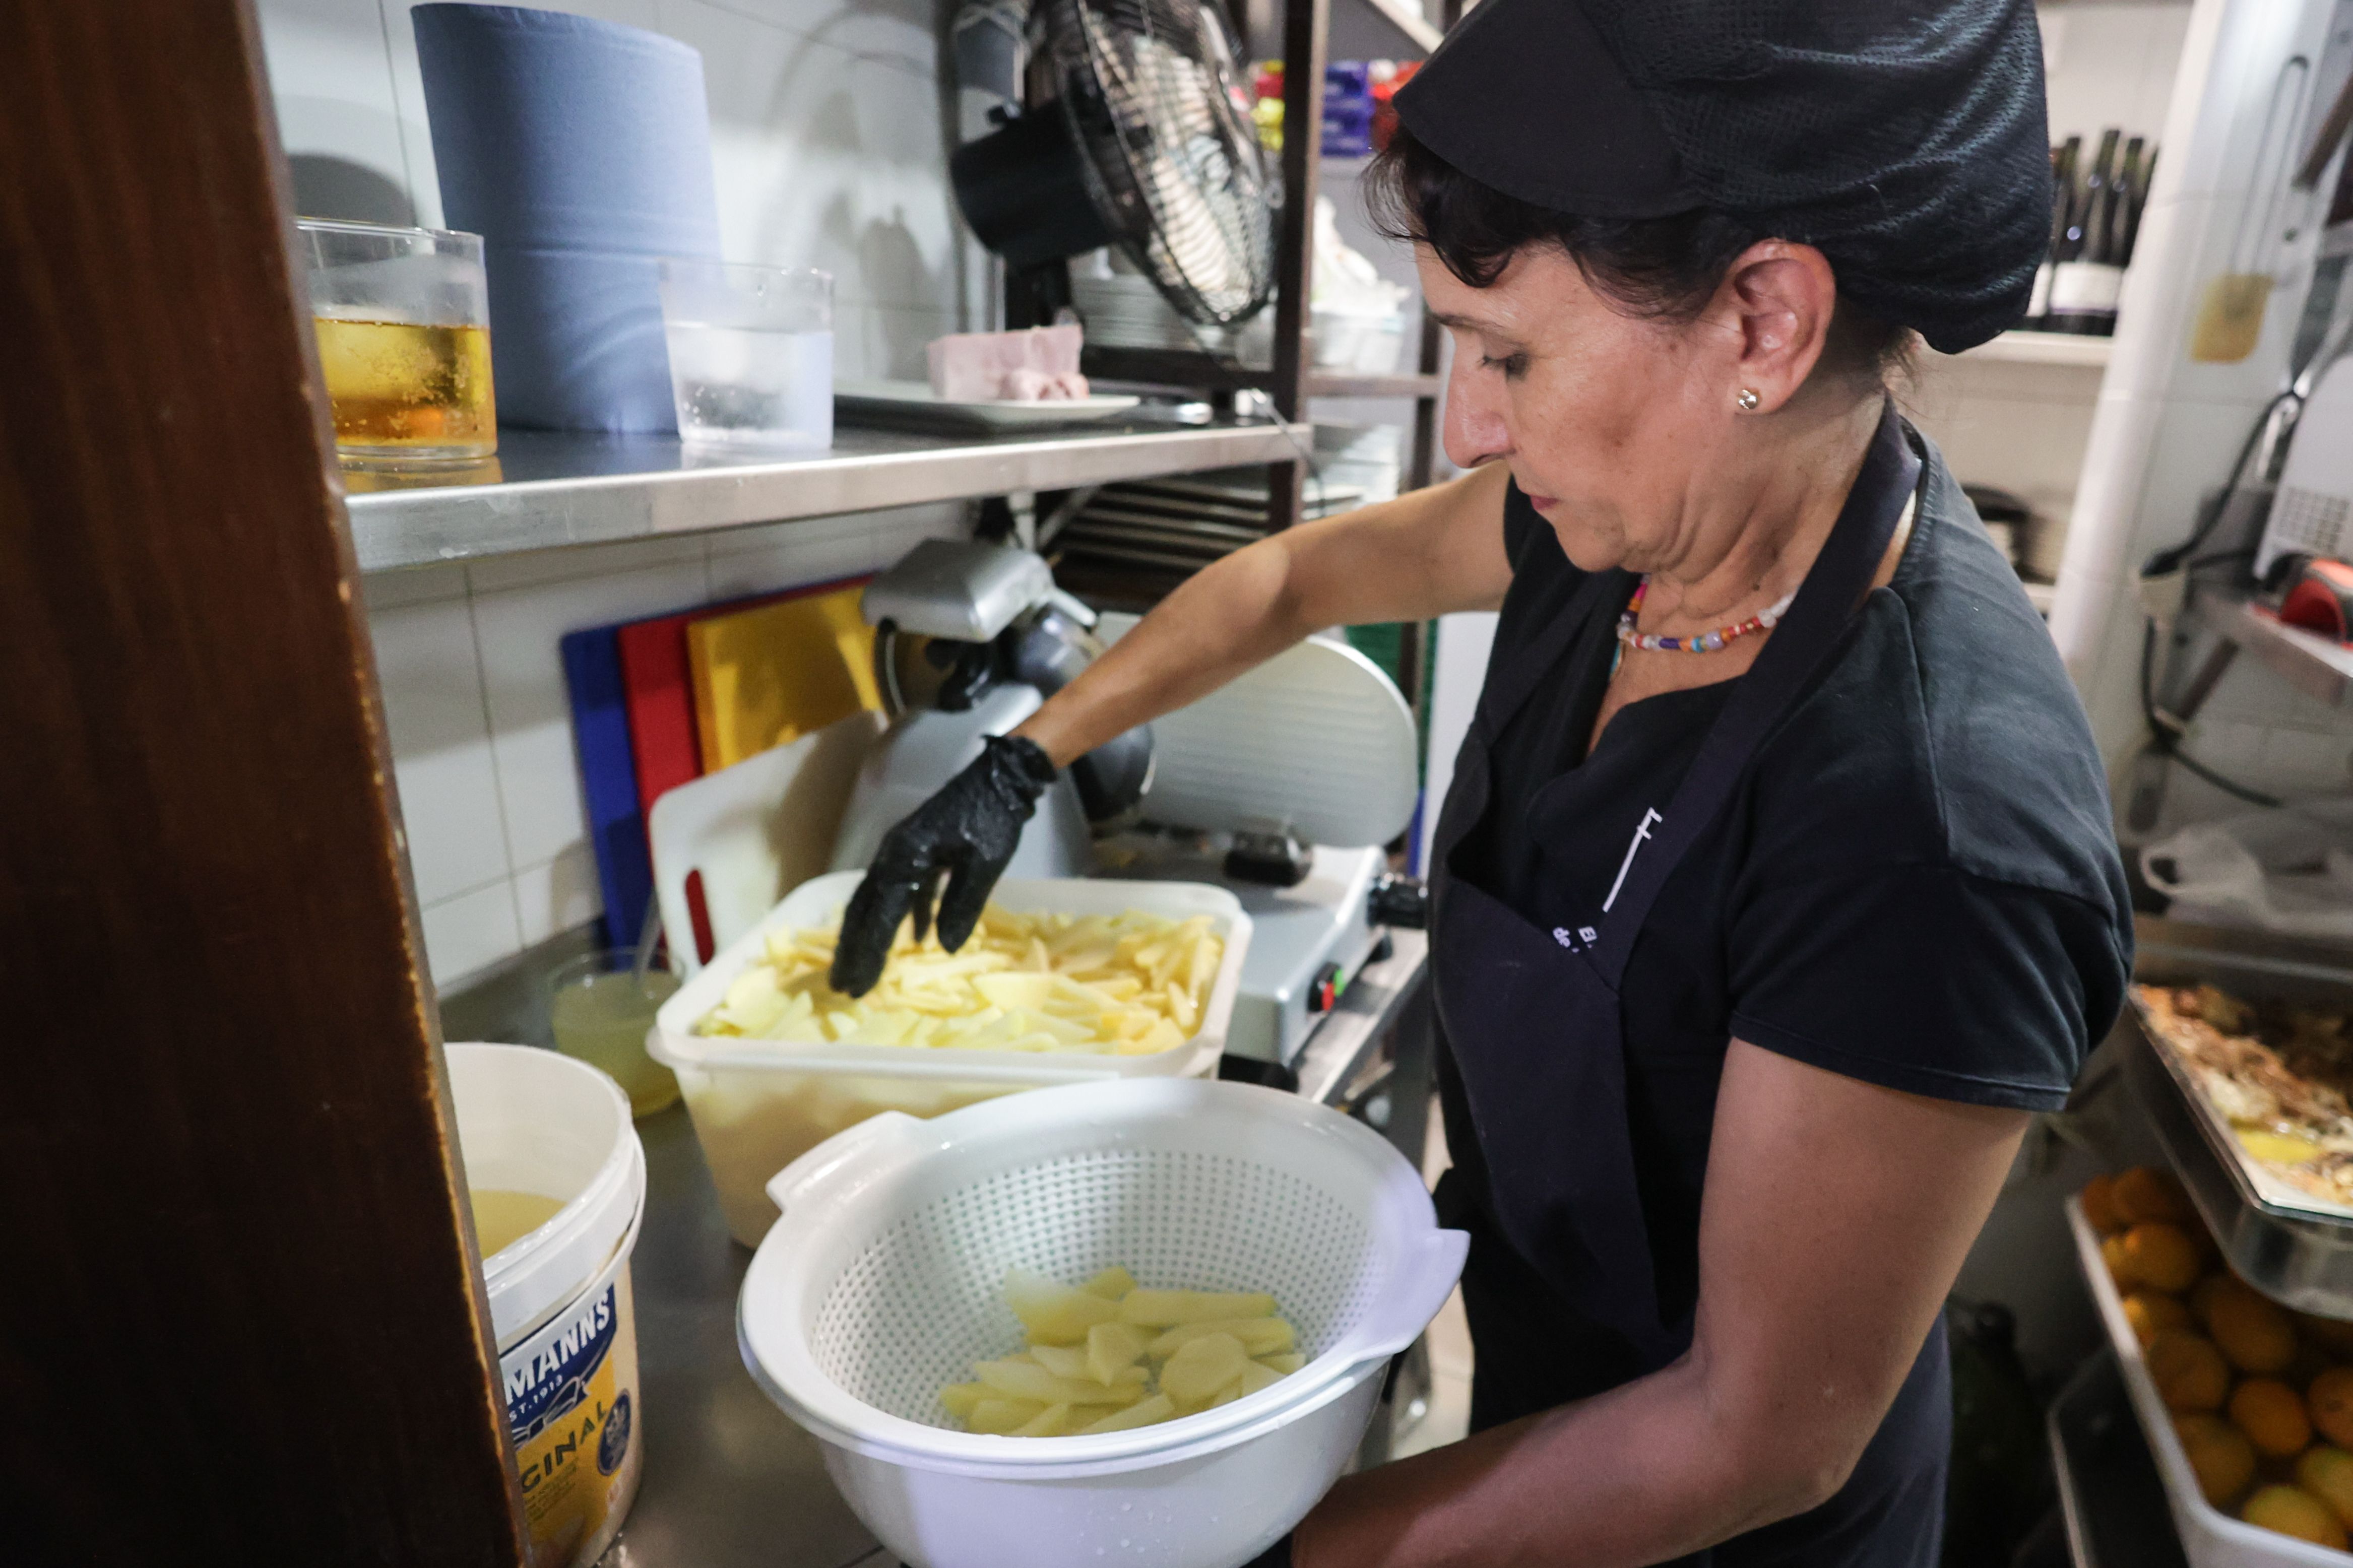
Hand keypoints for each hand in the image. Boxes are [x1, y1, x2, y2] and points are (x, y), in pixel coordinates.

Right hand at [828, 734, 1057, 995]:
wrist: (1000, 776)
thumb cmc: (993, 817)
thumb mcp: (984, 864)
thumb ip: (962, 905)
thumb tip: (944, 948)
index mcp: (906, 858)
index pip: (882, 916)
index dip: (870, 954)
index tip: (858, 987)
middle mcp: (893, 855)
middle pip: (864, 910)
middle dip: (852, 950)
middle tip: (841, 986)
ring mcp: (902, 851)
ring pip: (876, 900)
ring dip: (868, 936)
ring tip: (860, 970)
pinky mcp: (917, 850)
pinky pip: (900, 888)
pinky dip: (902, 914)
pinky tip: (916, 938)